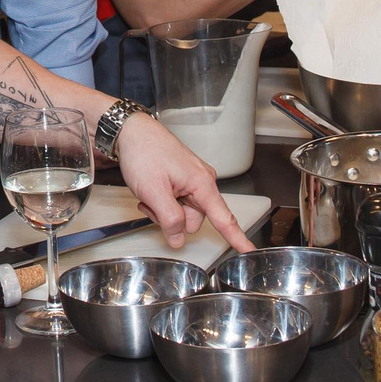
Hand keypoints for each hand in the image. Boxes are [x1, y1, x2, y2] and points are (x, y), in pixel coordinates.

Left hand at [115, 112, 253, 252]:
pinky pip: (176, 202)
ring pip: (182, 213)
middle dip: (172, 219)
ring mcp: (191, 181)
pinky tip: (151, 193)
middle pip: (194, 220)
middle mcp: (202, 182)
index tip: (249, 250)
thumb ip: (169, 218)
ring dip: (164, 211)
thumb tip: (178, 239)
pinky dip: (162, 203)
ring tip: (149, 194)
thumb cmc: (144, 152)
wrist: (131, 131)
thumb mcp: (154, 190)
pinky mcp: (181, 180)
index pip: (224, 218)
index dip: (238, 237)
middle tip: (152, 203)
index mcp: (202, 183)